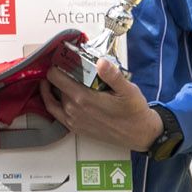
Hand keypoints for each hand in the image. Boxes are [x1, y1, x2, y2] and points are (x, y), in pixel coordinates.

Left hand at [41, 58, 163, 151]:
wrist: (140, 134)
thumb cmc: (134, 111)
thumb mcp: (128, 90)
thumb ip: (113, 76)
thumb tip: (101, 62)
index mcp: (83, 98)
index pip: (56, 76)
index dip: (56, 64)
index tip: (62, 57)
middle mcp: (73, 110)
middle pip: (56, 85)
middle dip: (59, 73)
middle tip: (67, 64)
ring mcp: (73, 120)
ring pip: (53, 98)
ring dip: (54, 86)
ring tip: (59, 75)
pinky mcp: (75, 128)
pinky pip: (55, 112)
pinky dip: (51, 101)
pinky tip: (56, 93)